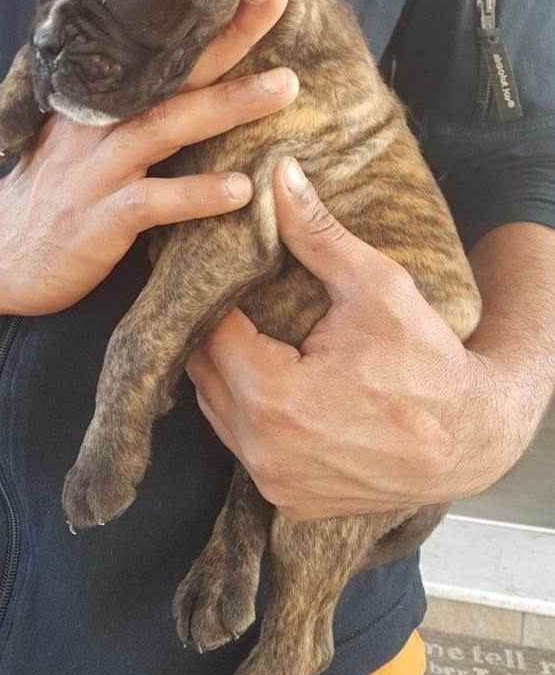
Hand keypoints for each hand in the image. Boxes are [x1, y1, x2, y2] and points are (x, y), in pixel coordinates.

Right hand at [0, 0, 296, 316]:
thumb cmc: (52, 194)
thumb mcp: (82, 139)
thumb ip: (125, 109)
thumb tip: (187, 84)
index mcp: (100, 101)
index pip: (158, 49)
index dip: (207, 15)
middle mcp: (100, 123)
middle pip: (170, 71)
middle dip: (227, 35)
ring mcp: (99, 169)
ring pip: (167, 126)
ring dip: (228, 104)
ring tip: (285, 87)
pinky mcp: (100, 218)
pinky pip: (154, 202)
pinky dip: (197, 195)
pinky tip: (240, 190)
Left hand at [187, 157, 512, 521]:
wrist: (470, 439)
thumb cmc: (427, 361)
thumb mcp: (376, 287)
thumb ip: (316, 233)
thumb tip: (280, 174)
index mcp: (275, 398)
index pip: (210, 332)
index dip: (209, 294)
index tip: (214, 266)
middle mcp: (263, 449)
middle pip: (204, 373)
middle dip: (212, 330)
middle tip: (224, 294)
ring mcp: (273, 481)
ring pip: (216, 411)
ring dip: (223, 372)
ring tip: (239, 331)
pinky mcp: (286, 499)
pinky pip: (241, 444)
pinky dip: (244, 412)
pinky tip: (263, 380)